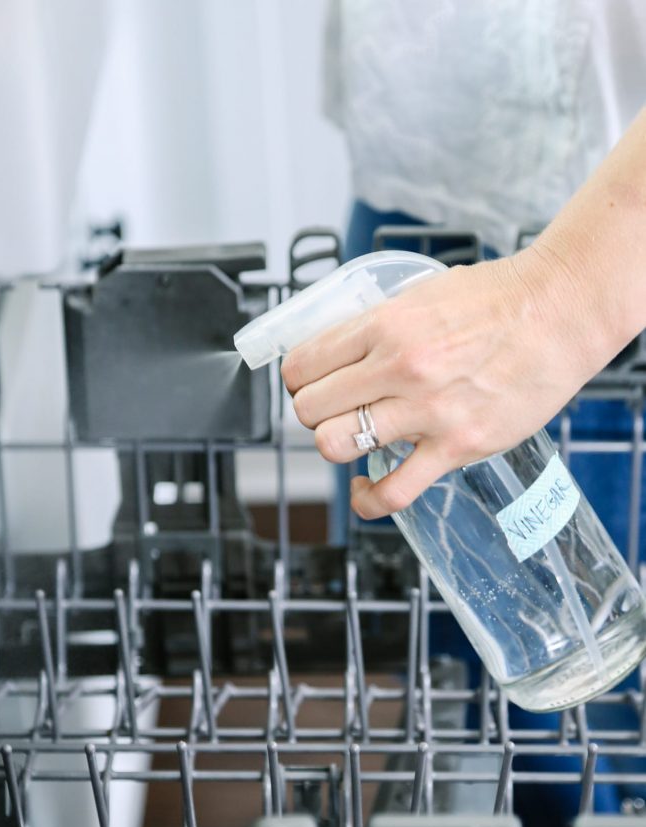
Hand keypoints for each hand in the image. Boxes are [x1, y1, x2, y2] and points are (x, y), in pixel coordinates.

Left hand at [281, 246, 605, 518]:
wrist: (561, 312)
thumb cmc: (499, 299)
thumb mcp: (423, 294)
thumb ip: (381, 325)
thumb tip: (344, 350)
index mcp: (385, 324)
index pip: (302, 364)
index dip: (298, 379)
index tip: (309, 384)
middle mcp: (399, 367)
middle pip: (309, 409)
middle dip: (313, 413)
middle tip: (334, 410)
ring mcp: (427, 411)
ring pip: (336, 445)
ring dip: (337, 446)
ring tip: (353, 440)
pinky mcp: (456, 446)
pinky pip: (393, 492)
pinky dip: (369, 499)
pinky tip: (365, 488)